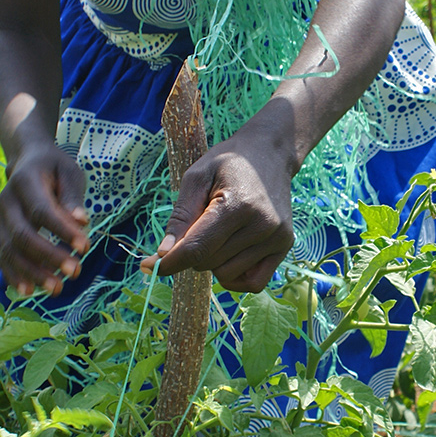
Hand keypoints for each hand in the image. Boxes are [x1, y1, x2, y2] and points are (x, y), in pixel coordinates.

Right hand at [0, 142, 89, 296]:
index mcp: (24, 182)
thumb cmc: (53, 168)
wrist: (26, 162)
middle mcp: (6, 202)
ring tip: (57, 289)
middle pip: (23, 235)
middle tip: (75, 272)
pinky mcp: (0, 234)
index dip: (62, 231)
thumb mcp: (69, 172)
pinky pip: (3, 258)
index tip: (84, 247)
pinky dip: (14, 276)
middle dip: (49, 256)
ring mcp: (0, 220)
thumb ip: (72, 196)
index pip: (41, 211)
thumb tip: (81, 221)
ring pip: (10, 251)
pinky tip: (30, 291)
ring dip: (33, 273)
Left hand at [141, 128, 294, 292]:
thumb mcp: (197, 177)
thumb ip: (180, 217)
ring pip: (226, 275)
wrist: (270, 153)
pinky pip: (253, 283)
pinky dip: (235, 276)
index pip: (197, 249)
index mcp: (238, 205)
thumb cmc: (228, 163)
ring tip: (221, 232)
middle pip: (208, 263)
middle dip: (194, 251)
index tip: (150, 266)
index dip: (169, 262)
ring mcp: (278, 238)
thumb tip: (163, 255)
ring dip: (214, 261)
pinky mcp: (285, 247)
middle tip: (201, 224)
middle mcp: (263, 225)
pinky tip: (232, 254)